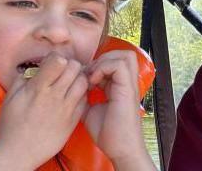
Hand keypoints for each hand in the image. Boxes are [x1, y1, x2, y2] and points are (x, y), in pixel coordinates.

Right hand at [0, 53, 87, 170]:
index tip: (50, 63)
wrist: (19, 152)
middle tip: (62, 70)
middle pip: (74, 68)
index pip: (58, 61)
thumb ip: (21, 80)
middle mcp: (55, 97)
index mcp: (37, 89)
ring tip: (69, 81)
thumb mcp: (9, 98)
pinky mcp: (73, 121)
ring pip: (84, 82)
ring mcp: (66, 109)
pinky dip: (81, 93)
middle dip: (69, 64)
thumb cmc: (11, 126)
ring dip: (78, 77)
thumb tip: (31, 70)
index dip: (55, 58)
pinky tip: (72, 95)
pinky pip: (85, 100)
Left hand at [83, 50, 154, 169]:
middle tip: (88, 73)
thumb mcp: (89, 109)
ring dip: (103, 62)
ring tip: (92, 77)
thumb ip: (85, 95)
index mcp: (118, 86)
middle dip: (101, 58)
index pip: (111, 62)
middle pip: (122, 54)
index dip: (95, 65)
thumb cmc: (106, 133)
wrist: (119, 149)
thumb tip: (73, 86)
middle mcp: (125, 83)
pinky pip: (119, 65)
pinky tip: (94, 81)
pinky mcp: (128, 89)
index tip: (82, 78)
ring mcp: (128, 85)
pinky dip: (103, 68)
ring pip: (123, 55)